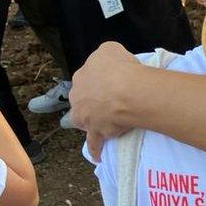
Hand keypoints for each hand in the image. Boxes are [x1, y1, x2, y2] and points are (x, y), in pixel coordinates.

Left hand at [69, 42, 139, 159]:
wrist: (128, 91)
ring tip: (103, 123)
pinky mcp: (96, 132)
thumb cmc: (121, 68)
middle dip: (93, 101)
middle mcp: (78, 96)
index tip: (114, 82)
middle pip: (83, 100)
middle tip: (111, 101)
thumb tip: (108, 63)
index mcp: (81, 76)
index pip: (88, 78)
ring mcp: (85, 116)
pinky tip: (98, 155)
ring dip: (91, 121)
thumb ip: (105, 56)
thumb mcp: (110, 49)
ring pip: (84, 120)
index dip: (101, 80)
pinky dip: (96, 149)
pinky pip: (94, 142)